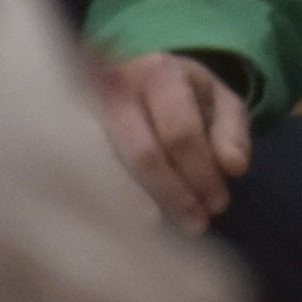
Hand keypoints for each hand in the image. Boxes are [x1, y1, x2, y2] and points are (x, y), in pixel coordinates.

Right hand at [95, 50, 253, 228]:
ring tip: (174, 227)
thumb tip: (234, 168)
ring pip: (112, 169)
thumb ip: (232, 131)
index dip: (200, 173)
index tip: (218, 206)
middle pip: (143, 154)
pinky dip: (118, 201)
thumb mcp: (221, 100)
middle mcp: (116, 88)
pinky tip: (139, 222)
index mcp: (160, 74)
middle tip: (197, 225)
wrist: (137, 74)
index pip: (181, 132)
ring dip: (145, 204)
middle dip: (174, 194)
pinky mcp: (68, 134)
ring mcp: (85, 111)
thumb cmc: (185, 93)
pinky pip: (92, 174)